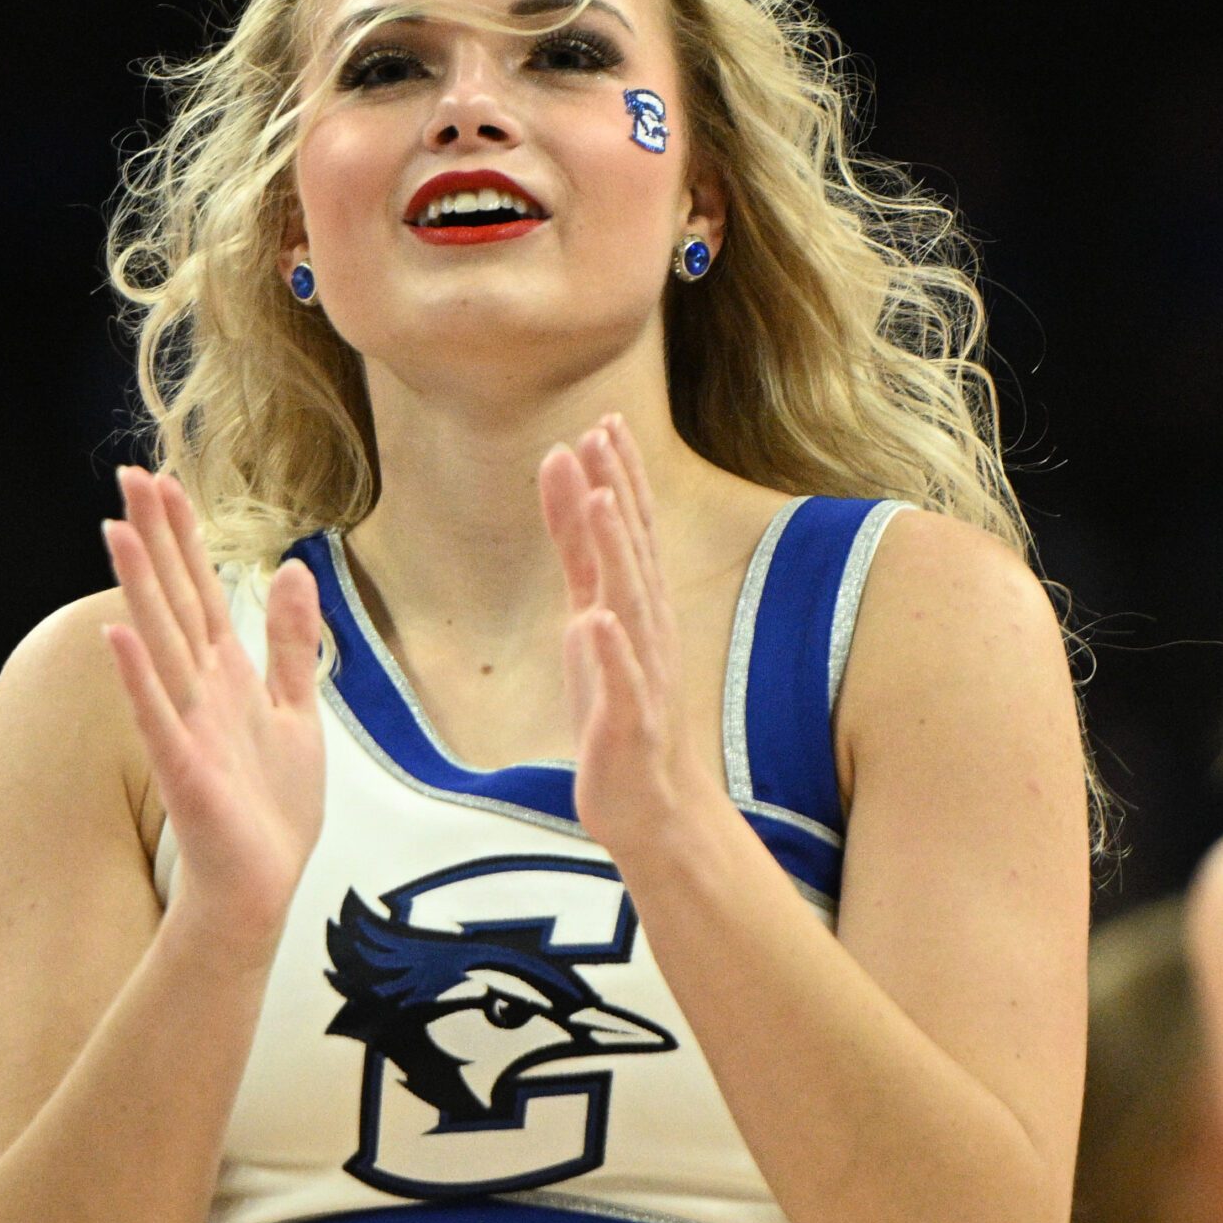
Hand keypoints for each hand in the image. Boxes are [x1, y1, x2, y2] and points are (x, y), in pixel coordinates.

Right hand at [101, 468, 325, 950]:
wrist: (262, 884)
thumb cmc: (272, 806)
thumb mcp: (299, 709)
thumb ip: (293, 641)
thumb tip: (292, 568)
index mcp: (226, 674)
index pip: (201, 588)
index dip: (184, 535)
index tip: (164, 478)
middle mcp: (199, 690)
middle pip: (175, 599)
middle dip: (155, 539)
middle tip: (130, 474)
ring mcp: (186, 726)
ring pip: (161, 642)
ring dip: (139, 588)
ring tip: (116, 530)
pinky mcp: (184, 768)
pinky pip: (158, 714)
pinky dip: (138, 676)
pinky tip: (119, 635)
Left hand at [537, 416, 708, 856]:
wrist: (651, 801)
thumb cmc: (616, 705)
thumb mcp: (587, 616)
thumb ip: (578, 553)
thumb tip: (571, 483)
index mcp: (632, 604)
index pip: (627, 531)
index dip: (618, 477)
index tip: (604, 421)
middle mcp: (645, 629)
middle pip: (631, 551)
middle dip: (618, 492)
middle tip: (603, 434)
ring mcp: (641, 674)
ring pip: (629, 604)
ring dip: (615, 550)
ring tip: (600, 499)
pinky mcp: (630, 723)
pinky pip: (622, 684)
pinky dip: (610, 652)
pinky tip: (595, 621)